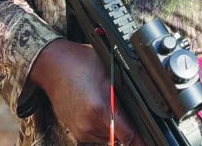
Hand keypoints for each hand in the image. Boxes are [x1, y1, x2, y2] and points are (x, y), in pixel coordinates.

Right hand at [29, 39, 144, 144]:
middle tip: (125, 108)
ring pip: (107, 137)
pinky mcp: (75, 130)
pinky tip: (99, 107)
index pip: (127, 135)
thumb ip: (125, 93)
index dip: (139, 139)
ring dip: (113, 126)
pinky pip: (96, 134)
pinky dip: (102, 125)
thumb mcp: (110, 72)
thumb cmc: (81, 63)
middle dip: (126, 126)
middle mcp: (88, 124)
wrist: (54, 65)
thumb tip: (143, 107)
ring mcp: (80, 129)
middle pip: (118, 137)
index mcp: (99, 108)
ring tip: (107, 103)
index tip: (147, 141)